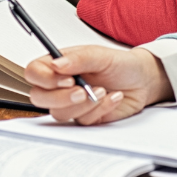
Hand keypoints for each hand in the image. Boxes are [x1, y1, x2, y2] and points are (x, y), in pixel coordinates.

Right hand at [24, 44, 172, 123]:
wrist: (142, 81)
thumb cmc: (119, 64)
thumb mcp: (100, 55)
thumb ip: (78, 58)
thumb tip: (56, 64)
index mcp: (58, 65)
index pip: (34, 72)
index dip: (44, 79)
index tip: (66, 78)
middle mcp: (60, 85)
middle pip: (39, 97)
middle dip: (60, 97)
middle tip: (82, 91)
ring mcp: (71, 103)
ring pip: (59, 113)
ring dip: (84, 104)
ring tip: (103, 91)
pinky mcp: (85, 117)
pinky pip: (83, 121)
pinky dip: (100, 109)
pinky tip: (113, 98)